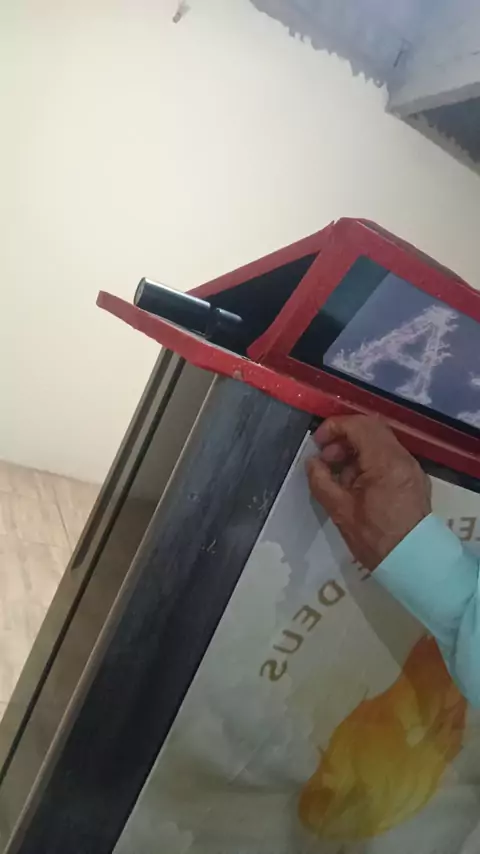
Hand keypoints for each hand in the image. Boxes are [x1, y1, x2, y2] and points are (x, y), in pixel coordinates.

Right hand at [306, 415, 431, 569]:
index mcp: (386, 462)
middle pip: (371, 428)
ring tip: (338, 475)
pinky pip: (389, 457)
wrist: (412, 562)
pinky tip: (356, 484)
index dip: (333, 427)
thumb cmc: (374, 538)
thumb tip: (312, 462)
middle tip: (326, 458)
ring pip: (381, 442)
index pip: (359, 425)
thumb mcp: (339, 510)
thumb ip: (321, 480)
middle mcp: (403, 458)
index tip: (317, 444)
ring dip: (356, 449)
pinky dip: (369, 461)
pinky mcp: (414, 479)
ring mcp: (412, 468)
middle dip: (344, 437)